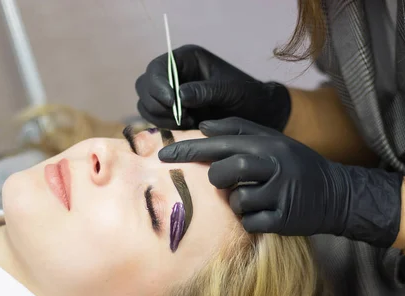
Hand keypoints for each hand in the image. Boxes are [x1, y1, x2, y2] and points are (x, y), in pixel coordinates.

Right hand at [135, 45, 290, 130]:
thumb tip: (179, 96)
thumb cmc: (249, 97)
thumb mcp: (231, 91)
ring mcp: (171, 94)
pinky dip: (165, 126)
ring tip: (188, 123)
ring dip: (161, 118)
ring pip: (146, 105)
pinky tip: (187, 128)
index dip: (159, 86)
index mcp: (187, 59)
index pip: (157, 68)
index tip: (173, 103)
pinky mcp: (173, 113)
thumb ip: (205, 91)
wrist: (260, 115)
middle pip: (145, 86)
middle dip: (158, 104)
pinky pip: (155, 120)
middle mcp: (175, 75)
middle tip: (183, 117)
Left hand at [158, 117, 402, 246]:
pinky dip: (253, 220)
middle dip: (218, 180)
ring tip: (258, 197)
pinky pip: (250, 222)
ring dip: (240, 202)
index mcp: (267, 144)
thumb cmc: (296, 165)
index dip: (188, 150)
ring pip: (236, 201)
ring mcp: (278, 193)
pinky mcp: (283, 220)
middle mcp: (273, 165)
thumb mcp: (274, 140)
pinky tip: (268, 212)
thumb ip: (240, 130)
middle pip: (223, 172)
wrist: (334, 194)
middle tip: (228, 182)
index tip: (162, 155)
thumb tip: (205, 126)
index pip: (219, 144)